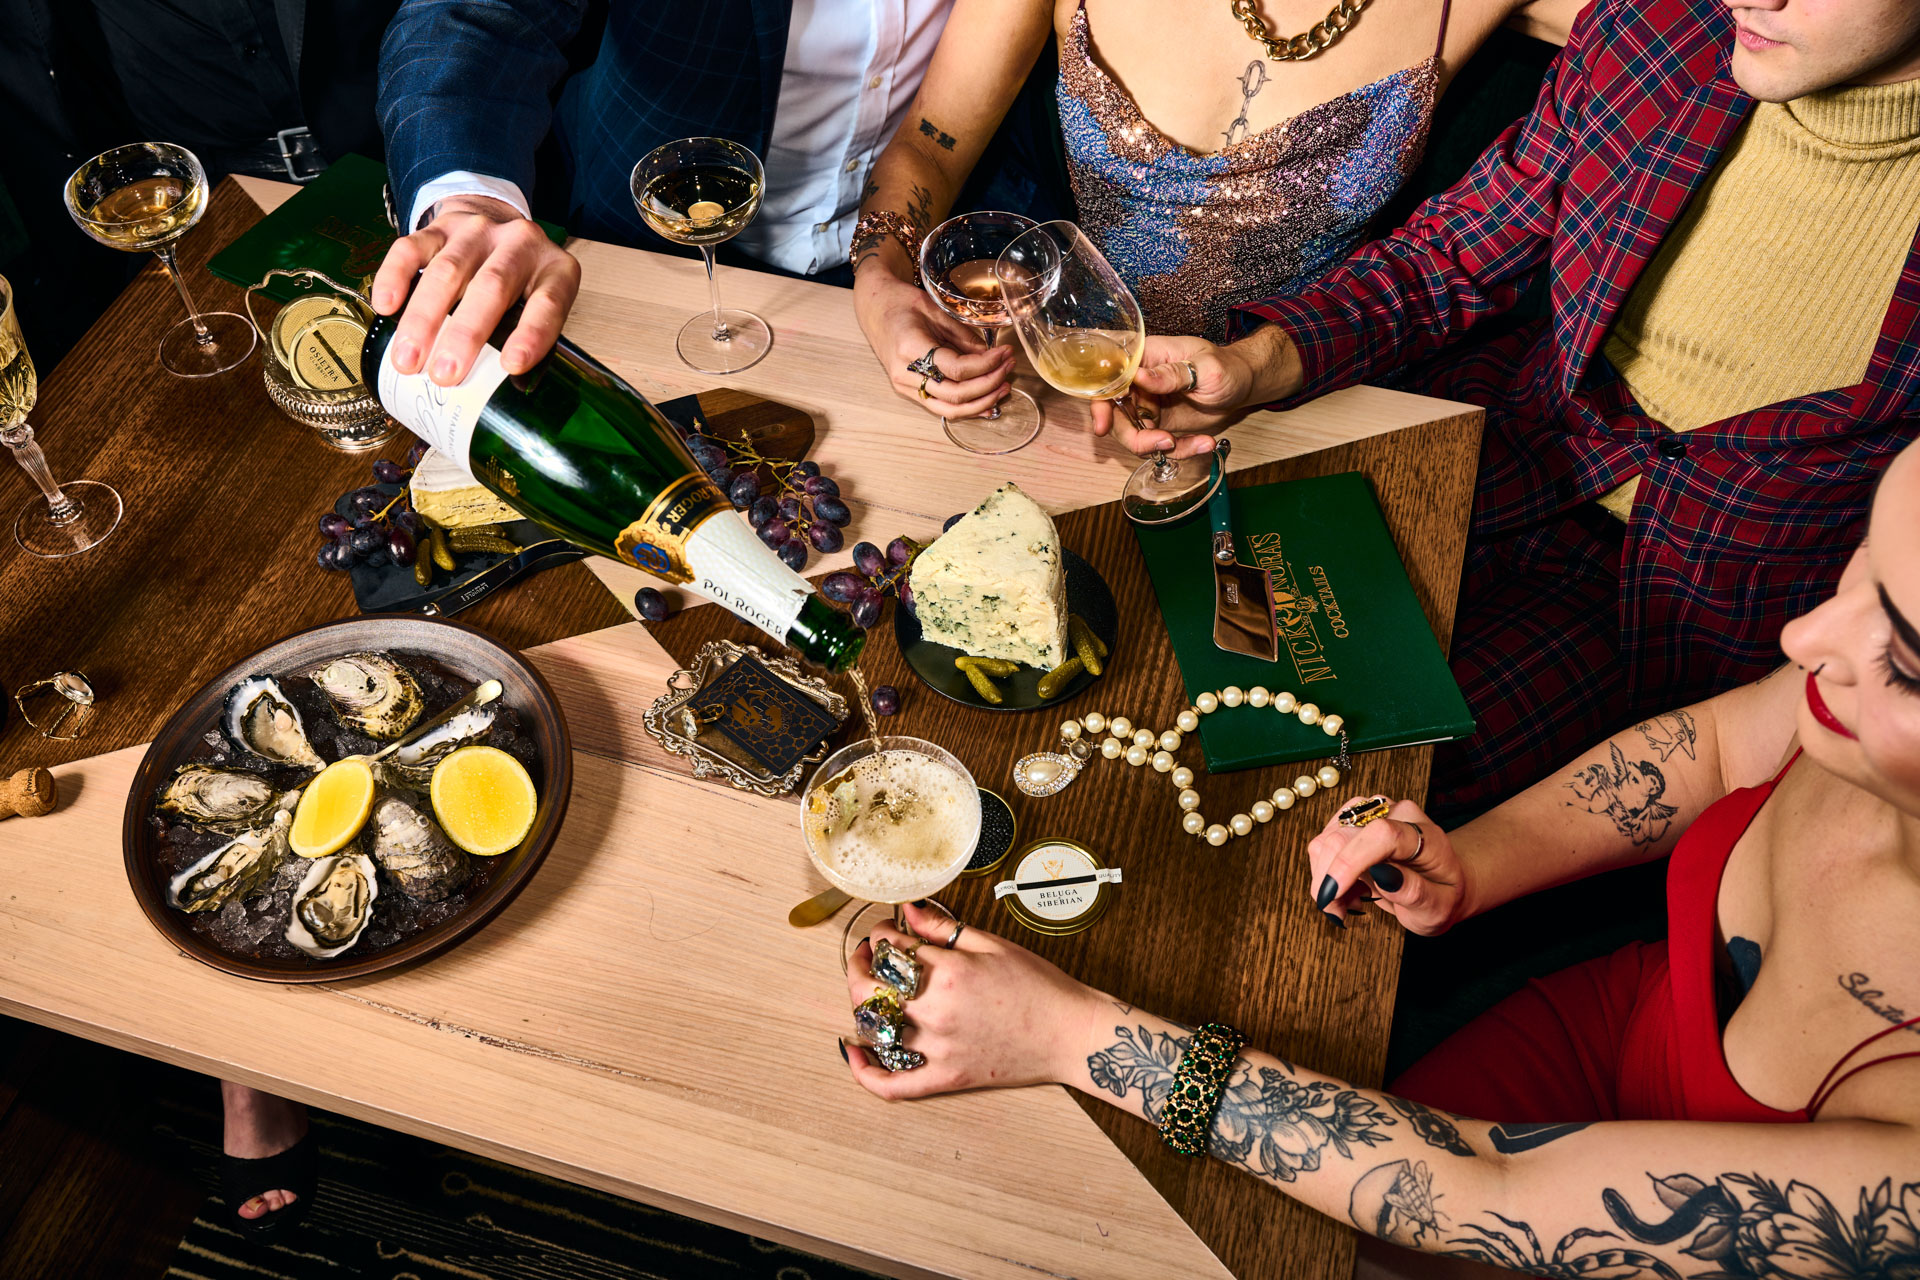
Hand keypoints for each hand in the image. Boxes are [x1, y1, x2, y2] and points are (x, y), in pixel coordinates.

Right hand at [370, 194, 581, 384]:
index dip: (531, 334)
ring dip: (424, 319)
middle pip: (491, 287)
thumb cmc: (522, 283)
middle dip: (464, 335)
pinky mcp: (439, 227)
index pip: (548, 303)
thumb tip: (502, 398)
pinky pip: (411, 249)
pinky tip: (386, 307)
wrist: (497, 222)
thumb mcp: (540, 305)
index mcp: (555, 271)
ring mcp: (477, 231)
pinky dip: (395, 277)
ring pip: (447, 271)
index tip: (511, 365)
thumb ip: (526, 341)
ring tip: (408, 360)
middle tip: (444, 375)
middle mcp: (519, 244)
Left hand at [840, 902, 1103, 1099]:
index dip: (880, 935)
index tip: (885, 931)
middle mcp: (936, 1012)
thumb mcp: (991, 944)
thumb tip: (907, 912)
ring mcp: (938, 1049)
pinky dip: (866, 1072)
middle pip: (869, 988)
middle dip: (858, 965)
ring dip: (862, 1005)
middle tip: (864, 955)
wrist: (1069, 1034)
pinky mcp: (946, 1078)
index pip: (890, 949)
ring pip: (875, 1029)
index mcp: (948, 972)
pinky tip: (853, 1053)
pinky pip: (894, 1084)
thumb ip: (943, 928)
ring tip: (868, 990)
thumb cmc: (1038, 986)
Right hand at [854, 264, 1013, 418]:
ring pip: (949, 408)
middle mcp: (905, 372)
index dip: (986, 365)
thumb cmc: (901, 303)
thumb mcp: (935, 310)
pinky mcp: (909, 391)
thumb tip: (990, 356)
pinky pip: (941, 407)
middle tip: (1009, 368)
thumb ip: (962, 335)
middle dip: (989, 384)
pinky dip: (967, 409)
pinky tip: (988, 403)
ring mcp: (905, 386)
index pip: (956, 369)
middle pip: (956, 394)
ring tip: (1004, 387)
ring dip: (981, 402)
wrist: (873, 308)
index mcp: (910, 347)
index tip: (1005, 353)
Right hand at [1089, 335, 1251, 455]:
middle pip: (1114, 414)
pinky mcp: (1159, 424)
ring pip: (1133, 435)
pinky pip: (1157, 445)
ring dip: (1158, 447)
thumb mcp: (1206, 368)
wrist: (1242, 384)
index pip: (1109, 378)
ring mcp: (1147, 406)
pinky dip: (1180, 451)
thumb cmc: (1226, 366)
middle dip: (1133, 436)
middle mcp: (1139, 383)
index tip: (1104, 425)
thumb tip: (1140, 376)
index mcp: (1144, 359)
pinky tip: (1204, 443)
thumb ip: (1172, 373)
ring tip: (1195, 443)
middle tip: (1162, 443)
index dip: (1100, 402)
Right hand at [1304, 798, 1467, 934]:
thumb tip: (1384, 876)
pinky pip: (1323, 843)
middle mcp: (1396, 814)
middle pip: (1344, 835)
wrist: (1442, 880)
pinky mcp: (1352, 819)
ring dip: (1326, 878)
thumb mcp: (1439, 908)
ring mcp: (1371, 813)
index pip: (1382, 834)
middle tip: (1338, 913)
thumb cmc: (1442, 896)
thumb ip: (1416, 893)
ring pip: (1326, 839)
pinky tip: (1347, 889)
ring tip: (1348, 902)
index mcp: (1425, 835)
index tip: (1334, 892)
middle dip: (1330, 879)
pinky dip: (1326, 872)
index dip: (1351, 860)